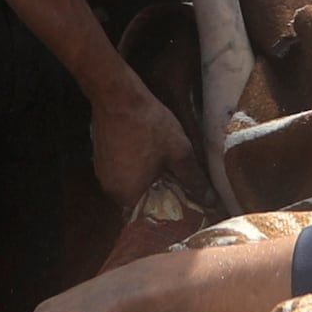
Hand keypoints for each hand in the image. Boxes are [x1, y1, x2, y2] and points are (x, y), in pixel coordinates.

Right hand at [88, 76, 194, 205]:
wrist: (117, 95)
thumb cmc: (148, 124)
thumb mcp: (179, 151)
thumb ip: (193, 179)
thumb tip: (210, 201)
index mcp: (127, 194)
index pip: (147, 217)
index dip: (166, 212)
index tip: (181, 205)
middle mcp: (110, 189)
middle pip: (138, 201)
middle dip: (157, 194)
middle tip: (178, 183)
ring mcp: (103, 173)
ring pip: (130, 185)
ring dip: (147, 179)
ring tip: (165, 167)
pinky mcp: (100, 157)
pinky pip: (122, 171)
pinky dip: (135, 167)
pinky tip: (148, 153)